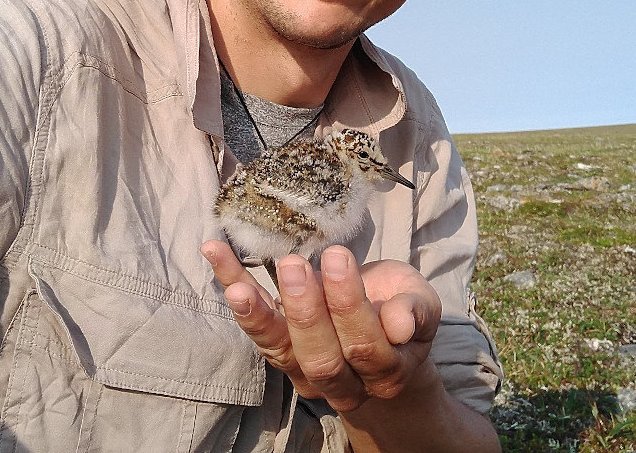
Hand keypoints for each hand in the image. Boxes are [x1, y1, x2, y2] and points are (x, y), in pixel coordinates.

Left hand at [201, 240, 441, 412]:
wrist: (383, 339)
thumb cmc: (401, 309)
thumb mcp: (421, 304)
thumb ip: (416, 312)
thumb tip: (402, 323)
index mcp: (384, 371)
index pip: (364, 346)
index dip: (350, 306)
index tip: (338, 258)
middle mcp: (341, 382)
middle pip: (320, 357)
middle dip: (305, 311)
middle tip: (293, 264)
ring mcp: (303, 371)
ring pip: (278, 351)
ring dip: (256, 316)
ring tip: (237, 287)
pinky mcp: (278, 350)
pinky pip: (253, 323)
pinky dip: (232, 287)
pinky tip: (214, 253)